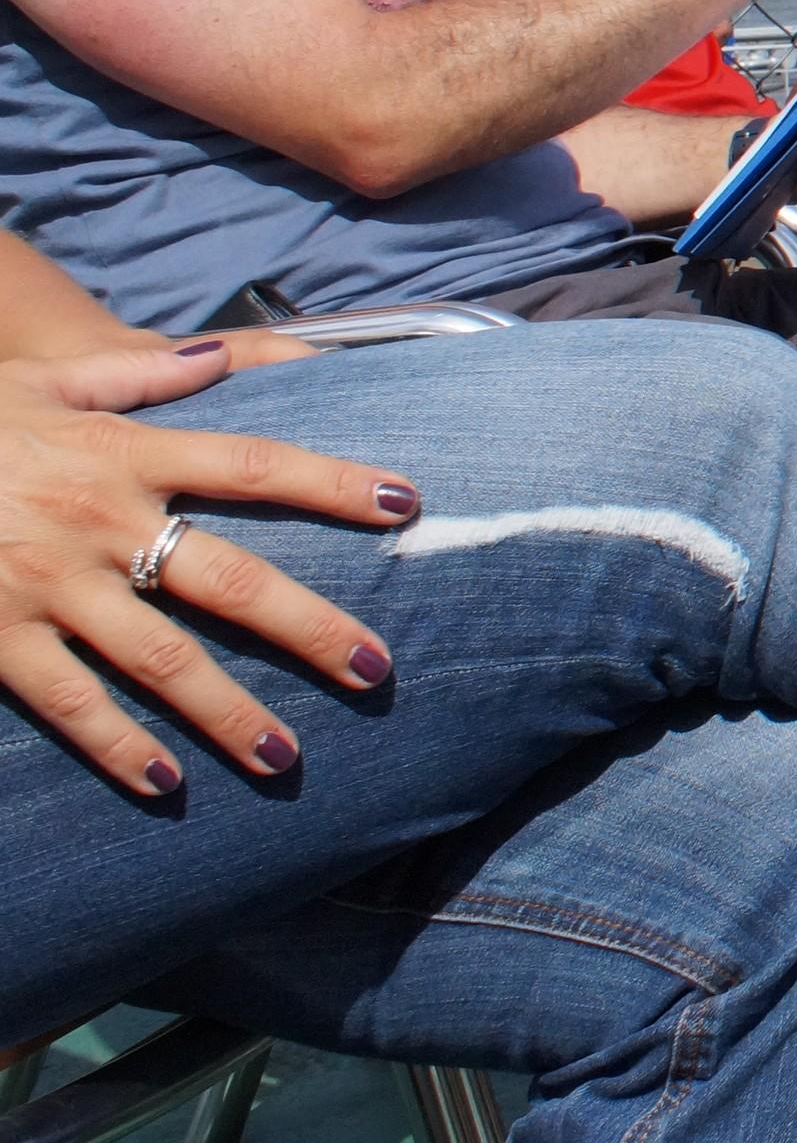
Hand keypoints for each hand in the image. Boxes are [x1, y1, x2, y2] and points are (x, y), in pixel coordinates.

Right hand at [0, 340, 413, 795]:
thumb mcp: (42, 380)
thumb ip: (137, 372)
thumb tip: (221, 356)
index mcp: (122, 454)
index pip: (253, 464)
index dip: (333, 483)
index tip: (407, 503)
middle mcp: (99, 522)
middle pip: (231, 581)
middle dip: (310, 629)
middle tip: (376, 671)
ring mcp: (47, 586)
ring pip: (162, 660)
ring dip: (229, 714)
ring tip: (287, 758)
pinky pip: (70, 702)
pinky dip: (119, 748)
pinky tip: (167, 786)